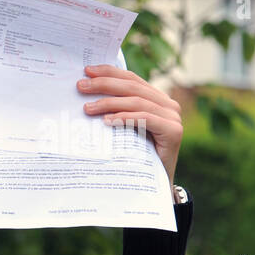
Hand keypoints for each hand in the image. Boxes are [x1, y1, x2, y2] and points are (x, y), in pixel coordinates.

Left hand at [76, 64, 182, 185]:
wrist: (154, 183)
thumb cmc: (135, 155)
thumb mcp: (122, 129)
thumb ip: (115, 112)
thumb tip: (85, 98)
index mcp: (156, 98)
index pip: (131, 79)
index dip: (109, 72)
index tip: (86, 70)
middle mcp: (167, 104)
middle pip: (132, 88)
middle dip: (104, 84)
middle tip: (80, 86)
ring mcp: (172, 117)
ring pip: (137, 102)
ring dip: (109, 103)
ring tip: (87, 108)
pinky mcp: (174, 131)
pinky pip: (146, 119)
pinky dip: (125, 118)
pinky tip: (107, 120)